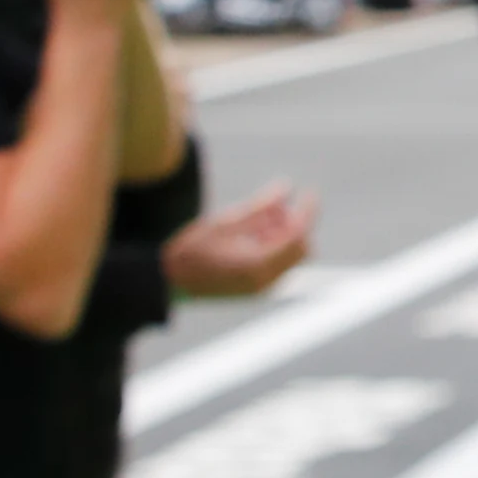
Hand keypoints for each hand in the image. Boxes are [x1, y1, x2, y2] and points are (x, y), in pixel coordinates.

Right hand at [163, 182, 319, 298]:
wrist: (168, 282)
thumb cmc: (191, 250)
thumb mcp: (225, 222)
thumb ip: (260, 207)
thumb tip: (286, 188)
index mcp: (259, 264)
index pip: (298, 236)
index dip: (307, 212)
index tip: (309, 193)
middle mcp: (265, 281)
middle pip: (300, 249)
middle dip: (294, 224)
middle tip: (275, 207)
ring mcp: (261, 289)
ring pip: (289, 258)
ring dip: (283, 235)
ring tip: (260, 217)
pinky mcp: (254, 289)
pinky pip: (277, 266)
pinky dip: (273, 247)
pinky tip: (253, 233)